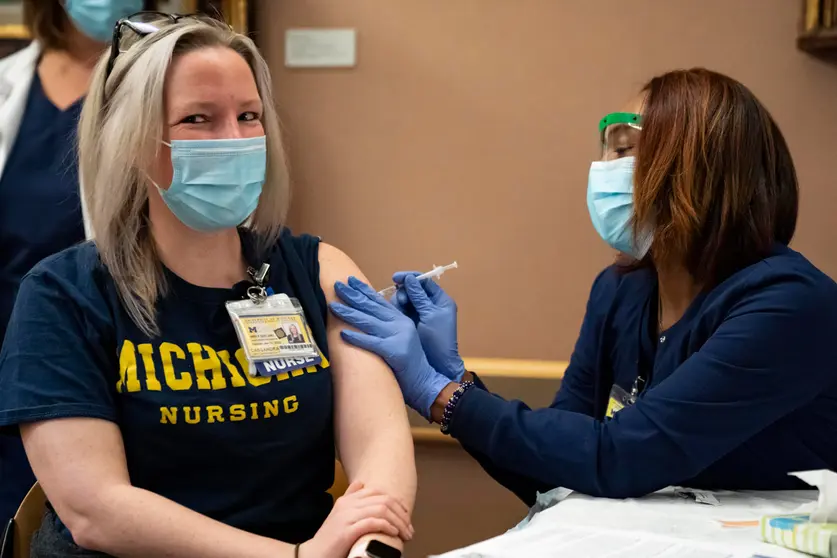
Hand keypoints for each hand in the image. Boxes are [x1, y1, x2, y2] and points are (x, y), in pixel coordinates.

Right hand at [301, 482, 412, 557]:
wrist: (314, 554)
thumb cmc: (331, 539)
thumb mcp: (340, 515)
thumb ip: (350, 499)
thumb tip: (360, 483)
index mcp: (347, 499)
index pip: (378, 491)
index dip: (396, 502)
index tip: (405, 515)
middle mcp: (347, 504)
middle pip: (383, 500)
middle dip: (401, 514)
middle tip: (409, 528)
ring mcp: (347, 516)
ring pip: (381, 510)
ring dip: (398, 522)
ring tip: (405, 534)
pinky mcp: (347, 531)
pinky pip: (373, 522)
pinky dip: (387, 526)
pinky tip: (394, 534)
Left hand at [329, 276, 450, 417]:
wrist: (425, 380)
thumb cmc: (410, 361)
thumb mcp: (402, 336)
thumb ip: (389, 324)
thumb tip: (366, 314)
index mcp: (401, 319)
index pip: (379, 300)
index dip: (364, 289)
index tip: (350, 280)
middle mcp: (399, 324)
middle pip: (371, 307)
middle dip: (352, 295)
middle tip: (337, 285)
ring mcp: (397, 336)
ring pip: (368, 321)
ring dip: (349, 313)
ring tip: (333, 306)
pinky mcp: (394, 351)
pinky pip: (371, 343)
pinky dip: (356, 337)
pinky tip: (342, 333)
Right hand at [391, 273, 465, 381]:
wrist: (437, 364)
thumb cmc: (438, 339)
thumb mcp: (430, 315)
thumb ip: (420, 297)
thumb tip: (409, 278)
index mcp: (440, 300)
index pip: (424, 282)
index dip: (411, 278)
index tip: (397, 278)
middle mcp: (429, 305)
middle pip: (412, 289)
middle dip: (404, 292)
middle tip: (402, 301)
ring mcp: (418, 314)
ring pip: (404, 300)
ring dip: (399, 302)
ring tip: (400, 310)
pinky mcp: (409, 323)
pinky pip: (399, 311)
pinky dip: (395, 311)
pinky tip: (393, 315)